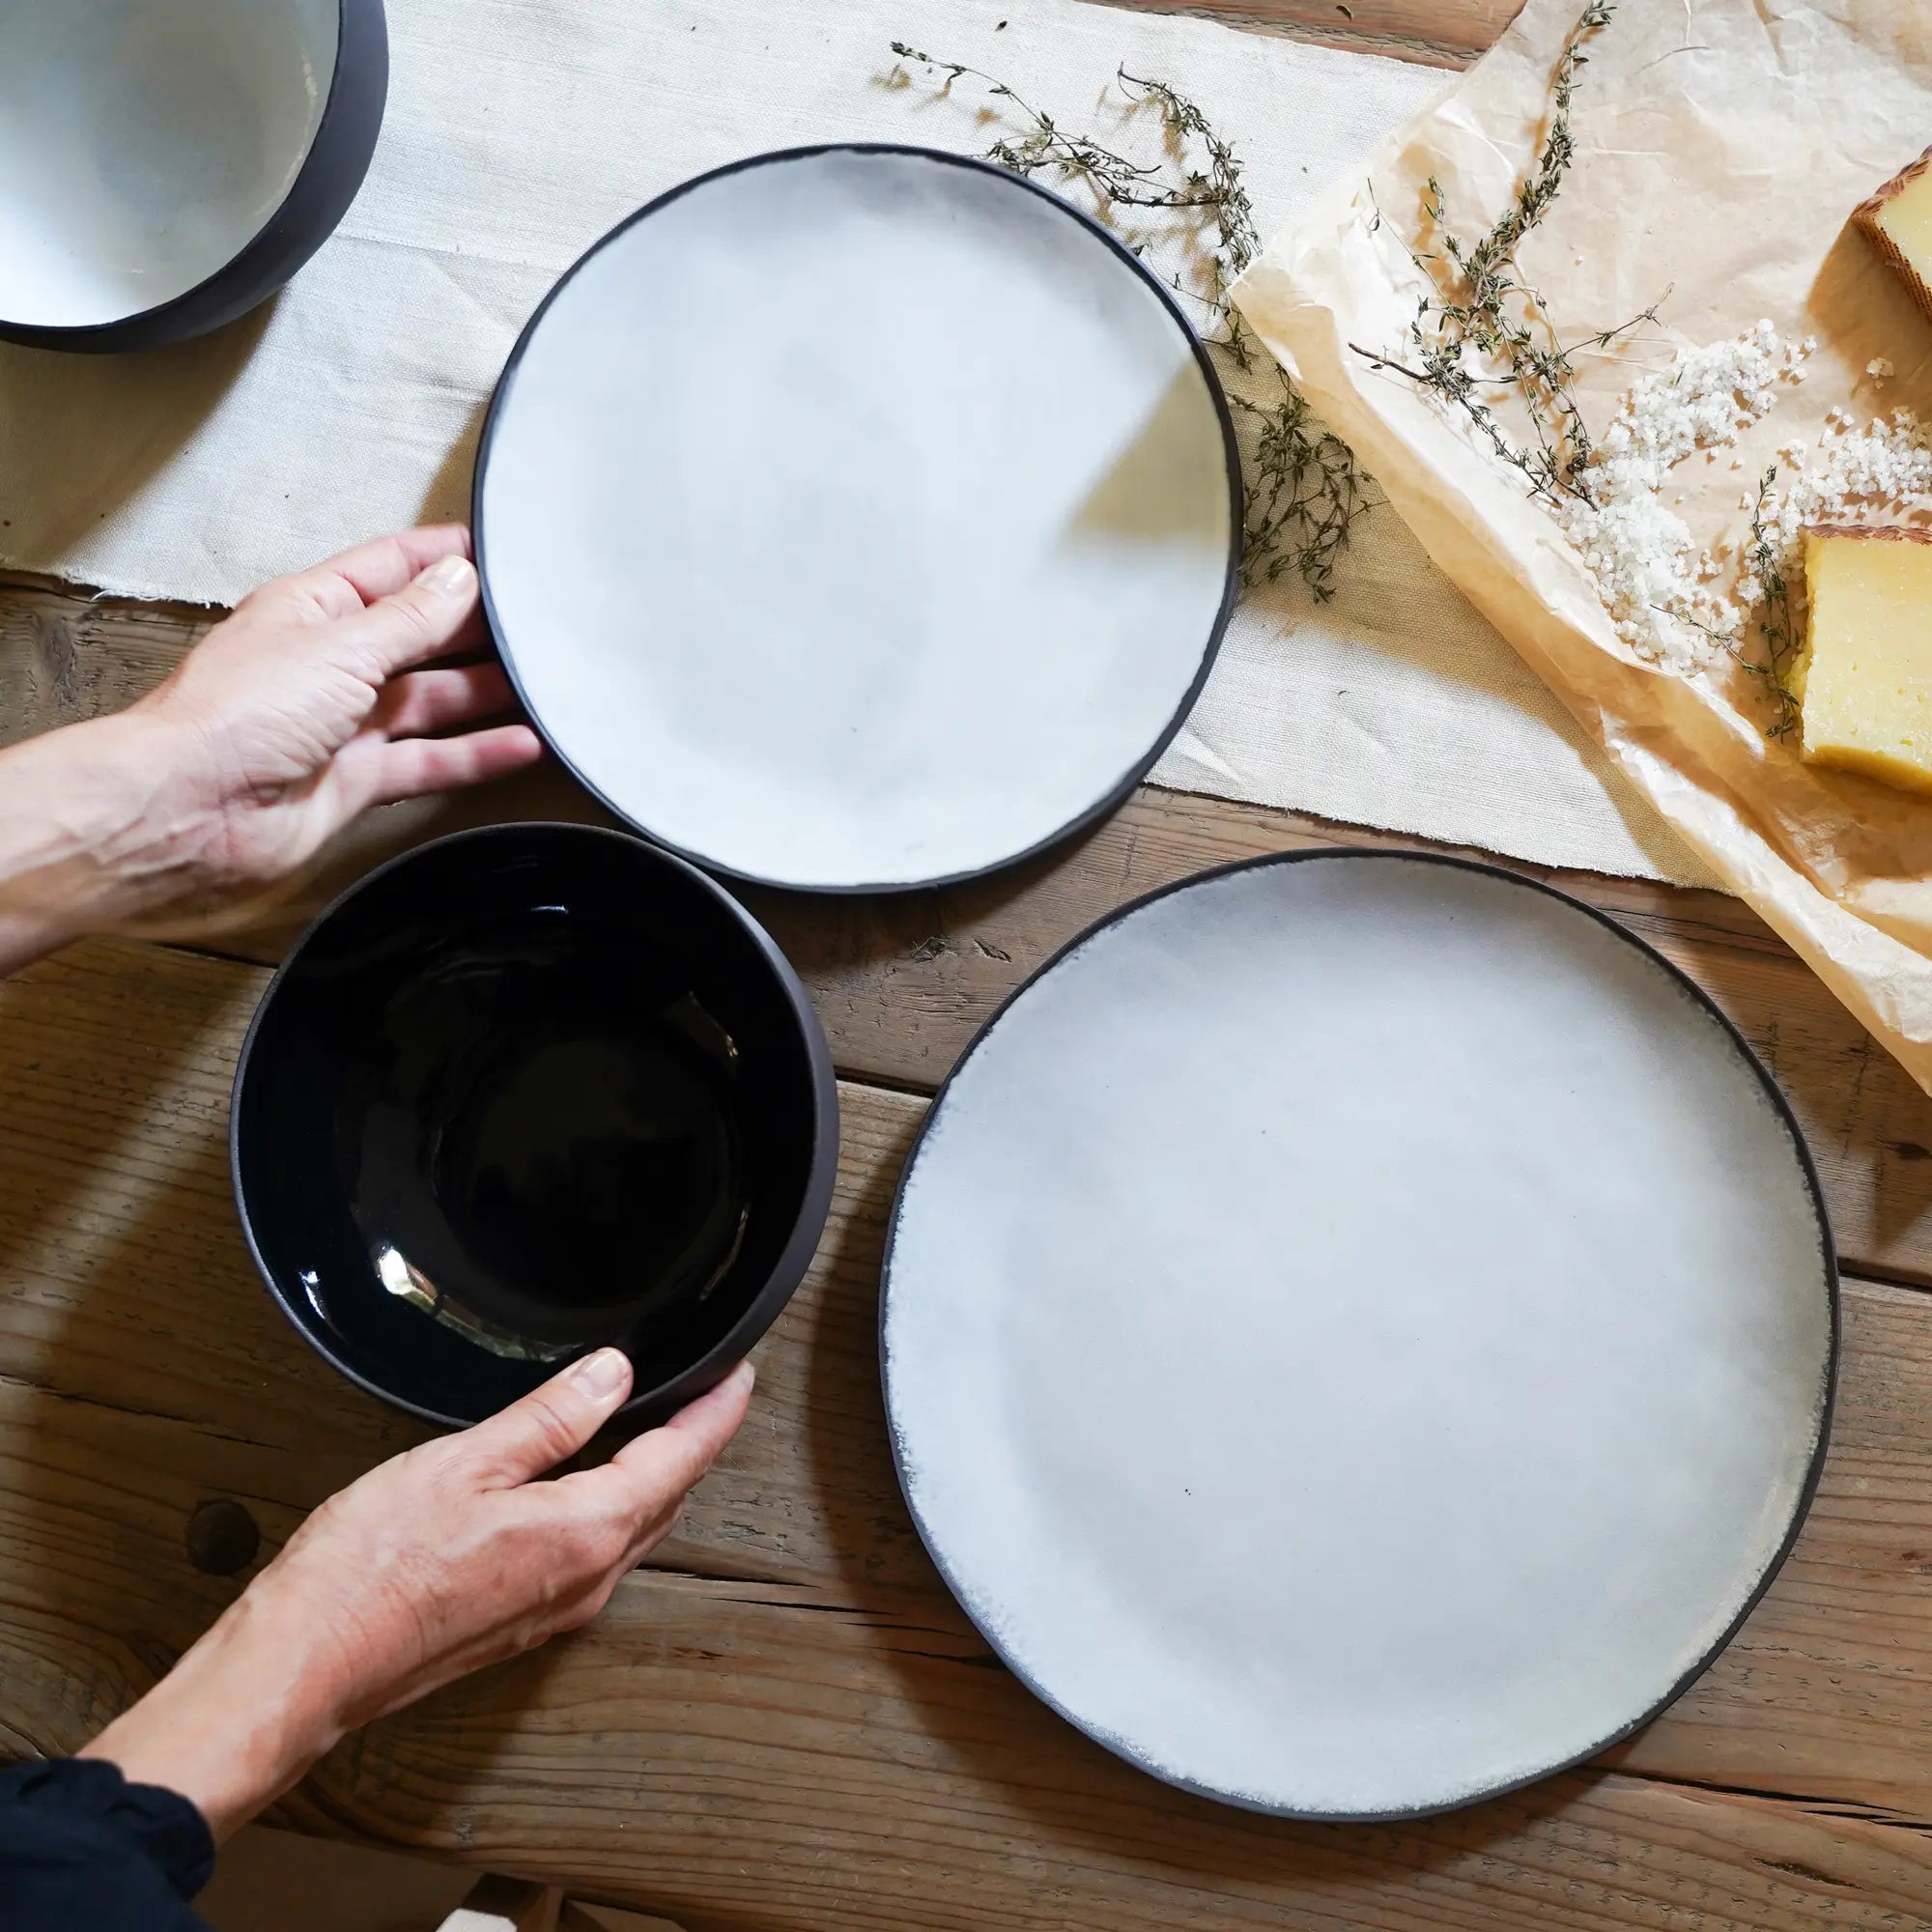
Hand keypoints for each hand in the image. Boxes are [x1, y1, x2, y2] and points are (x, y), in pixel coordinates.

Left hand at [0, 526, 541, 970]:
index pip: (394, 567)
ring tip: (544, 683)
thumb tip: (457, 579)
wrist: (192, 810)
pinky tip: (518, 744)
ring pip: (431, 700)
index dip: (447, 558)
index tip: (504, 553)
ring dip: (485, 692)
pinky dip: (476, 754)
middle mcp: (330, 662)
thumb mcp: (340, 645)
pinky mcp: (357, 778)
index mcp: (314, 608)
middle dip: (476, 628)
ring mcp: (345, 723)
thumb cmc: (233, 718)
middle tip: (539, 624)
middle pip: (420, 635)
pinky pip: (430, 759)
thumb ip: (411, 618)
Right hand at [81, 1351, 753, 1839]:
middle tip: (710, 1392)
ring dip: (658, 1477)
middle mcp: (587, 1579)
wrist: (307, 1665)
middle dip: (695, 1442)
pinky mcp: (525, 1622)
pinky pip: (596, 1554)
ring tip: (663, 1427)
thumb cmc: (368, 1571)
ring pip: (635, 1529)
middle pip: (668, 1497)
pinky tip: (592, 1486)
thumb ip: (548, 1419)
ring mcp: (558, 1608)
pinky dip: (614, 1508)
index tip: (738, 1376)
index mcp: (584, 1532)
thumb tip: (613, 1375)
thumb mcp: (464, 1464)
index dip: (715, 1411)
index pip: (679, 1459)